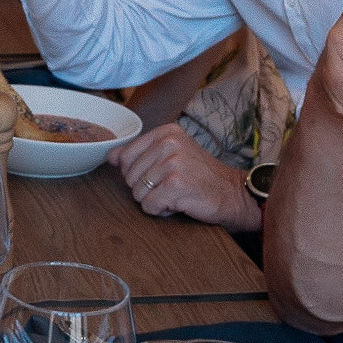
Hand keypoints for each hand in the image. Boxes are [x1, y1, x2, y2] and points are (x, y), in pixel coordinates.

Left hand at [111, 124, 259, 229]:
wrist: (232, 193)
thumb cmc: (200, 176)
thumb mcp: (171, 156)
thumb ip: (139, 153)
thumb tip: (110, 157)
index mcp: (166, 132)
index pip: (125, 157)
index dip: (137, 173)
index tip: (160, 175)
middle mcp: (169, 143)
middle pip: (129, 177)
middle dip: (146, 189)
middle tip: (172, 186)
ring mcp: (173, 163)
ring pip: (138, 193)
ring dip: (155, 200)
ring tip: (176, 194)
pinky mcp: (176, 184)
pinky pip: (149, 206)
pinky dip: (162, 210)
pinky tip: (180, 203)